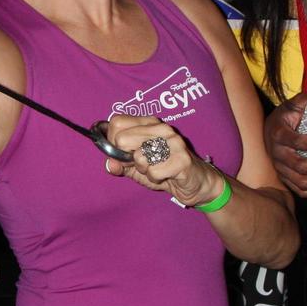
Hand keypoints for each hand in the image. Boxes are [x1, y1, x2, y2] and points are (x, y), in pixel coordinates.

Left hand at [102, 113, 221, 206]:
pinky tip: (166, 176)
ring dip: (144, 170)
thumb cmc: (166, 171)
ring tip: (157, 169)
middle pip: (122, 139)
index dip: (113, 141)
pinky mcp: (182, 159)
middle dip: (127, 158)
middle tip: (142, 164)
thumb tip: (109, 164)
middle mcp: (162, 128)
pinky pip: (153, 172)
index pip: (117, 122)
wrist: (197, 183)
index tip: (123, 153)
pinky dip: (156, 179)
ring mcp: (173, 142)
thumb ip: (121, 164)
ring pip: (138, 157)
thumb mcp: (138, 167)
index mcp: (149, 123)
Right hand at [265, 89, 306, 199]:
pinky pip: (299, 190)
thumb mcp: (296, 103)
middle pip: (300, 166)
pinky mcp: (285, 177)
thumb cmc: (286, 116)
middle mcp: (277, 154)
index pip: (297, 142)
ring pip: (300, 182)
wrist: (270, 129)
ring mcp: (280, 168)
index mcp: (278, 134)